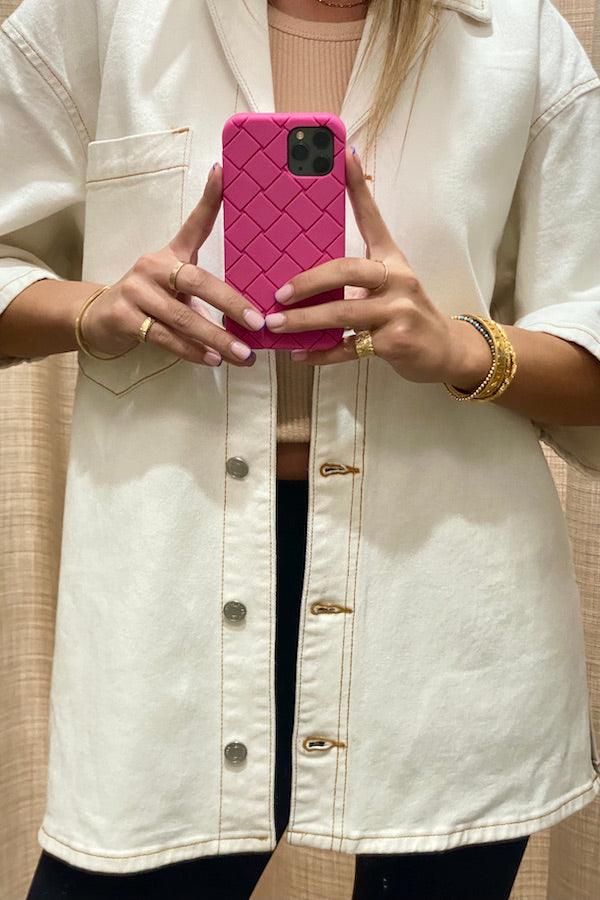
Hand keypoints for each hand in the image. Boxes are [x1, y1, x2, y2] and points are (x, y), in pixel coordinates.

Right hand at [80, 164, 265, 366]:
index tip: (224, 172)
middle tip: (258, 322)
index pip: (194, 223)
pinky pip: (165, 337)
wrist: (99, 317)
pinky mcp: (125, 319)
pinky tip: (212, 360)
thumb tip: (251, 310)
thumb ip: (205, 289)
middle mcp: (153, 267)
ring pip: (183, 318)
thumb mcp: (175, 285)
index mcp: (170, 255)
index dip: (210, 198)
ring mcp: (137, 292)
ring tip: (242, 354)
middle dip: (231, 303)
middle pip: (197, 281)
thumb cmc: (150, 300)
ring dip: (216, 339)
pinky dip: (191, 351)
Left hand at [264, 146, 491, 387]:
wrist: (444, 351)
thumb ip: (358, 272)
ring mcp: (398, 312)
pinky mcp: (395, 343)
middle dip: (308, 282)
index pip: (373, 217)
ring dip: (305, 321)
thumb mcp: (391, 283)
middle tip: (279, 292)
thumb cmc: (407, 313)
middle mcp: (397, 279)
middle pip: (347, 270)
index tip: (342, 156)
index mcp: (392, 259)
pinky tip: (299, 355)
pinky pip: (349, 348)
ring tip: (275, 324)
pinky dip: (321, 354)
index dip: (358, 187)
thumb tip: (310, 266)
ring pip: (343, 313)